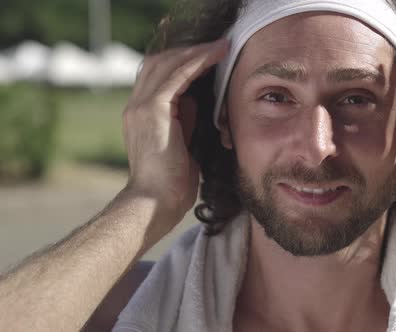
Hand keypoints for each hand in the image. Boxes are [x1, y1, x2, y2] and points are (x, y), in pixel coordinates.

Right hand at [122, 39, 228, 227]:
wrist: (155, 203)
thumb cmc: (171, 183)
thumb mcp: (182, 144)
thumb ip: (184, 121)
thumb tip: (194, 101)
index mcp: (141, 114)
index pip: (159, 76)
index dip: (184, 62)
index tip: (209, 57)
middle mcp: (136, 106)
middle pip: (161, 63)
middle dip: (191, 52)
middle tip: (218, 47)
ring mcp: (140, 107)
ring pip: (168, 63)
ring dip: (196, 52)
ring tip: (221, 48)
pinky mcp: (152, 110)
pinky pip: (177, 75)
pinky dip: (197, 62)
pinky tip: (215, 56)